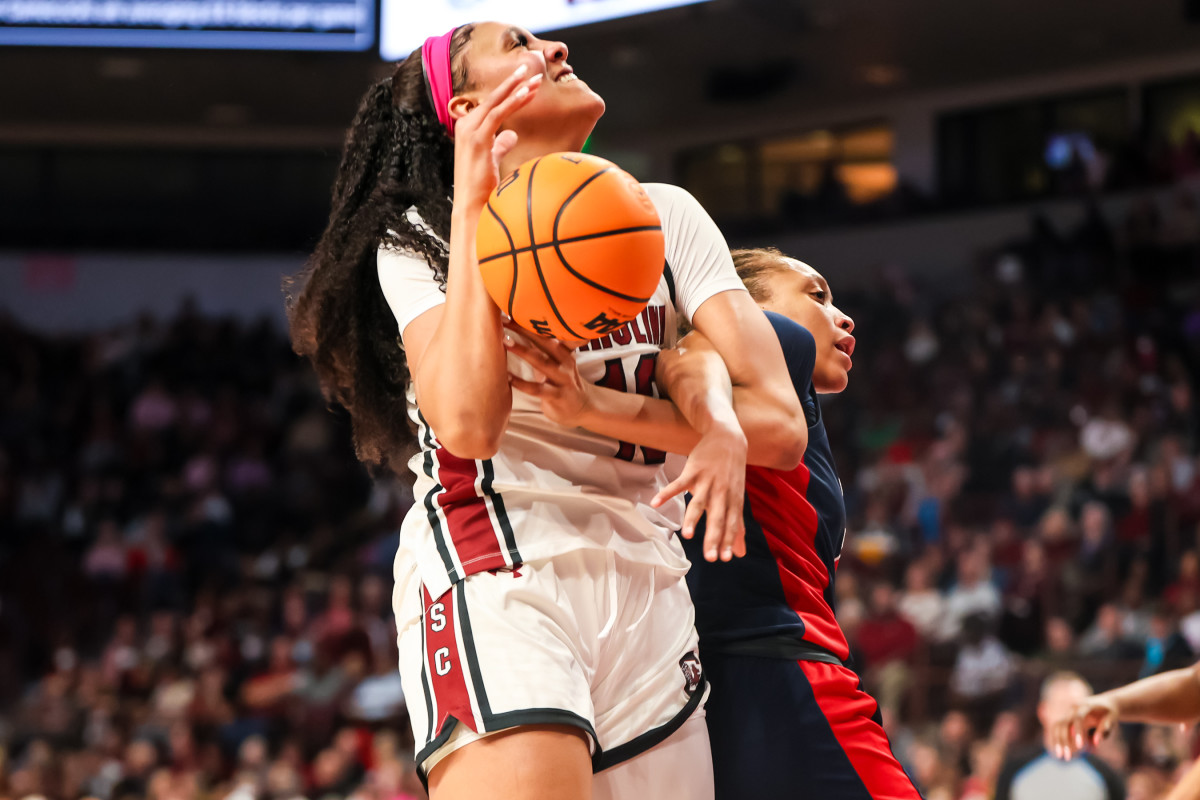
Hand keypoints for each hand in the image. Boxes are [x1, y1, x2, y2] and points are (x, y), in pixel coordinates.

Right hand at [452, 65, 543, 213]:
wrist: (471, 206)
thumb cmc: (481, 186)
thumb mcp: (491, 160)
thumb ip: (499, 145)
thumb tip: (511, 134)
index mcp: (468, 129)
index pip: (491, 105)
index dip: (509, 92)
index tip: (527, 83)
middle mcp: (465, 126)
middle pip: (492, 98)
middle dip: (512, 82)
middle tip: (529, 68)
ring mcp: (469, 132)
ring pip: (495, 103)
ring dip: (515, 88)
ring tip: (533, 78)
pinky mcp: (478, 140)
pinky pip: (497, 115)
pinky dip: (512, 102)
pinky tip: (526, 94)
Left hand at [504, 323, 591, 426]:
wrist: (583, 408)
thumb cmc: (562, 383)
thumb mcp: (557, 363)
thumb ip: (542, 348)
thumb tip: (518, 328)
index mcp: (563, 351)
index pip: (545, 332)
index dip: (528, 321)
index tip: (509, 310)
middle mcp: (564, 361)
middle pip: (543, 341)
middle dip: (523, 329)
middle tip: (504, 320)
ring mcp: (562, 378)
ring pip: (541, 361)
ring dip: (522, 351)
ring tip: (505, 342)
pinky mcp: (558, 396)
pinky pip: (537, 389)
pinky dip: (521, 383)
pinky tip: (507, 378)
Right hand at [652, 423, 746, 561]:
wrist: (728, 439)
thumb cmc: (732, 473)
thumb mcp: (737, 498)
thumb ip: (738, 527)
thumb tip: (740, 553)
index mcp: (733, 500)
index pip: (732, 523)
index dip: (728, 540)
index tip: (725, 558)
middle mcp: (721, 492)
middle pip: (717, 517)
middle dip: (714, 537)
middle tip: (711, 558)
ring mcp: (707, 481)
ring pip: (699, 502)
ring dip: (693, 518)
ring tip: (687, 535)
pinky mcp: (693, 470)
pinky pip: (678, 483)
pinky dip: (666, 493)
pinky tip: (655, 503)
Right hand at [1049, 696, 1118, 758]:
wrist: (1105, 702)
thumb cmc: (1110, 713)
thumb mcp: (1112, 719)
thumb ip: (1104, 729)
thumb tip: (1096, 743)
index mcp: (1085, 706)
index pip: (1078, 719)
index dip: (1078, 732)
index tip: (1080, 747)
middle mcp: (1073, 708)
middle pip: (1064, 724)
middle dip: (1064, 741)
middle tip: (1068, 758)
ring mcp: (1067, 712)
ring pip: (1057, 726)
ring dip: (1057, 741)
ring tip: (1060, 756)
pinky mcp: (1065, 717)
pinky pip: (1056, 727)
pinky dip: (1056, 738)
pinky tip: (1057, 750)